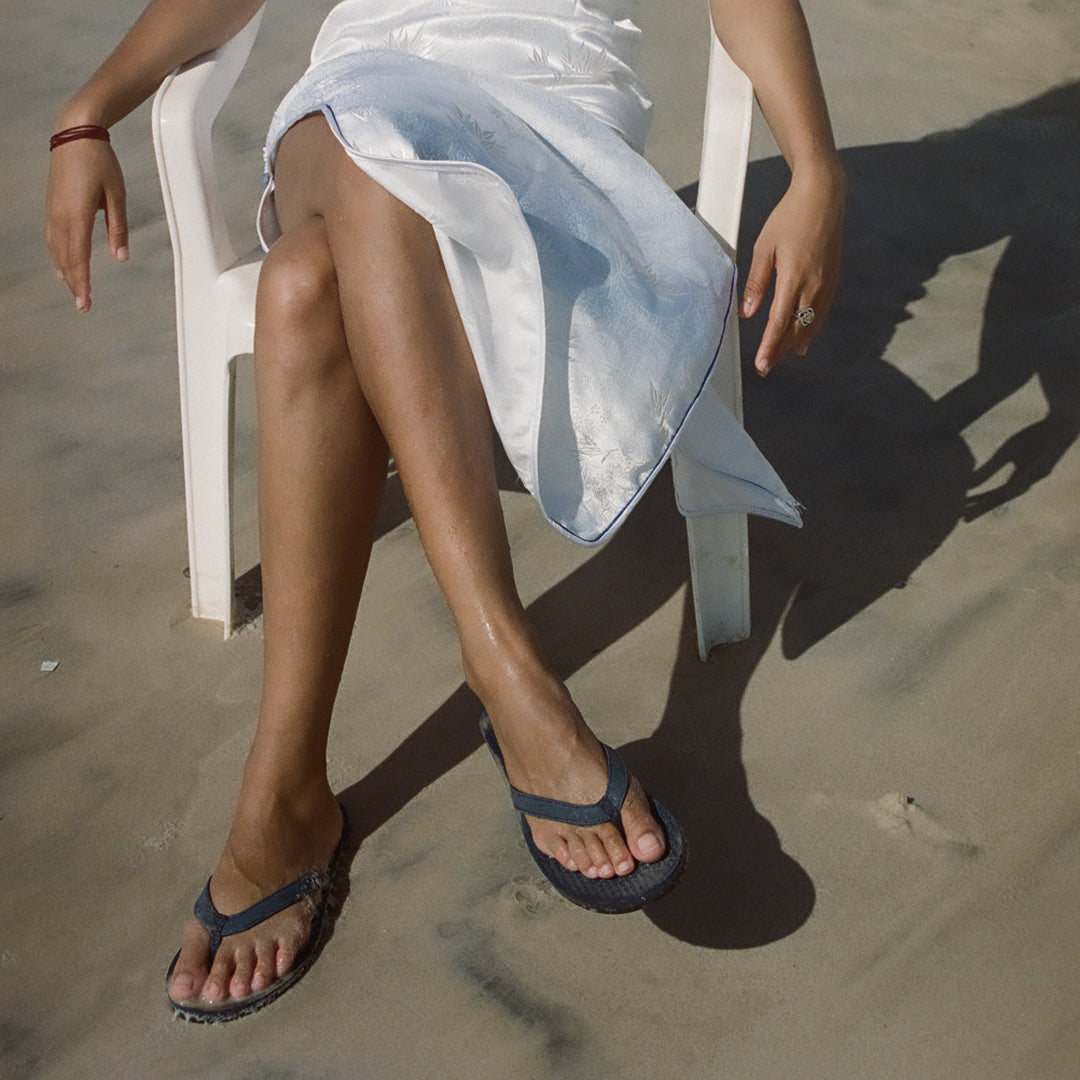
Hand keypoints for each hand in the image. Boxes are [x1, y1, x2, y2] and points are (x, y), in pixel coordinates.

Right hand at [45, 134, 128, 311]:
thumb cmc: (99, 162)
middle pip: (66, 259)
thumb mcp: (117, 196)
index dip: (82, 284)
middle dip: (74, 284)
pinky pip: (52, 238)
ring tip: (75, 290)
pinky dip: (58, 256)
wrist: (75, 133)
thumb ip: (118, 229)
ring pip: (56, 250)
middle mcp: (60, 216)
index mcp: (77, 216)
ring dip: (65, 272)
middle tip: (84, 306)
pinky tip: (63, 265)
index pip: (79, 259)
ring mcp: (52, 211)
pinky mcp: (51, 206)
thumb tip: (121, 258)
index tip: (85, 303)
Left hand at [739, 163, 844, 374]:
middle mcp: (814, 284)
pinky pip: (823, 310)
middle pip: (797, 328)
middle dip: (781, 350)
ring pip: (813, 322)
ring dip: (798, 341)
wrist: (824, 195)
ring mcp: (827, 282)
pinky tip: (806, 335)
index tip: (761, 364)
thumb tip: (746, 313)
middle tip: (767, 366)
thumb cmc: (790, 217)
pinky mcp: (834, 277)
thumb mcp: (765, 248)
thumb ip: (756, 283)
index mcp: (794, 277)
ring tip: (786, 356)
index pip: (779, 323)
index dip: (769, 347)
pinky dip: (813, 326)